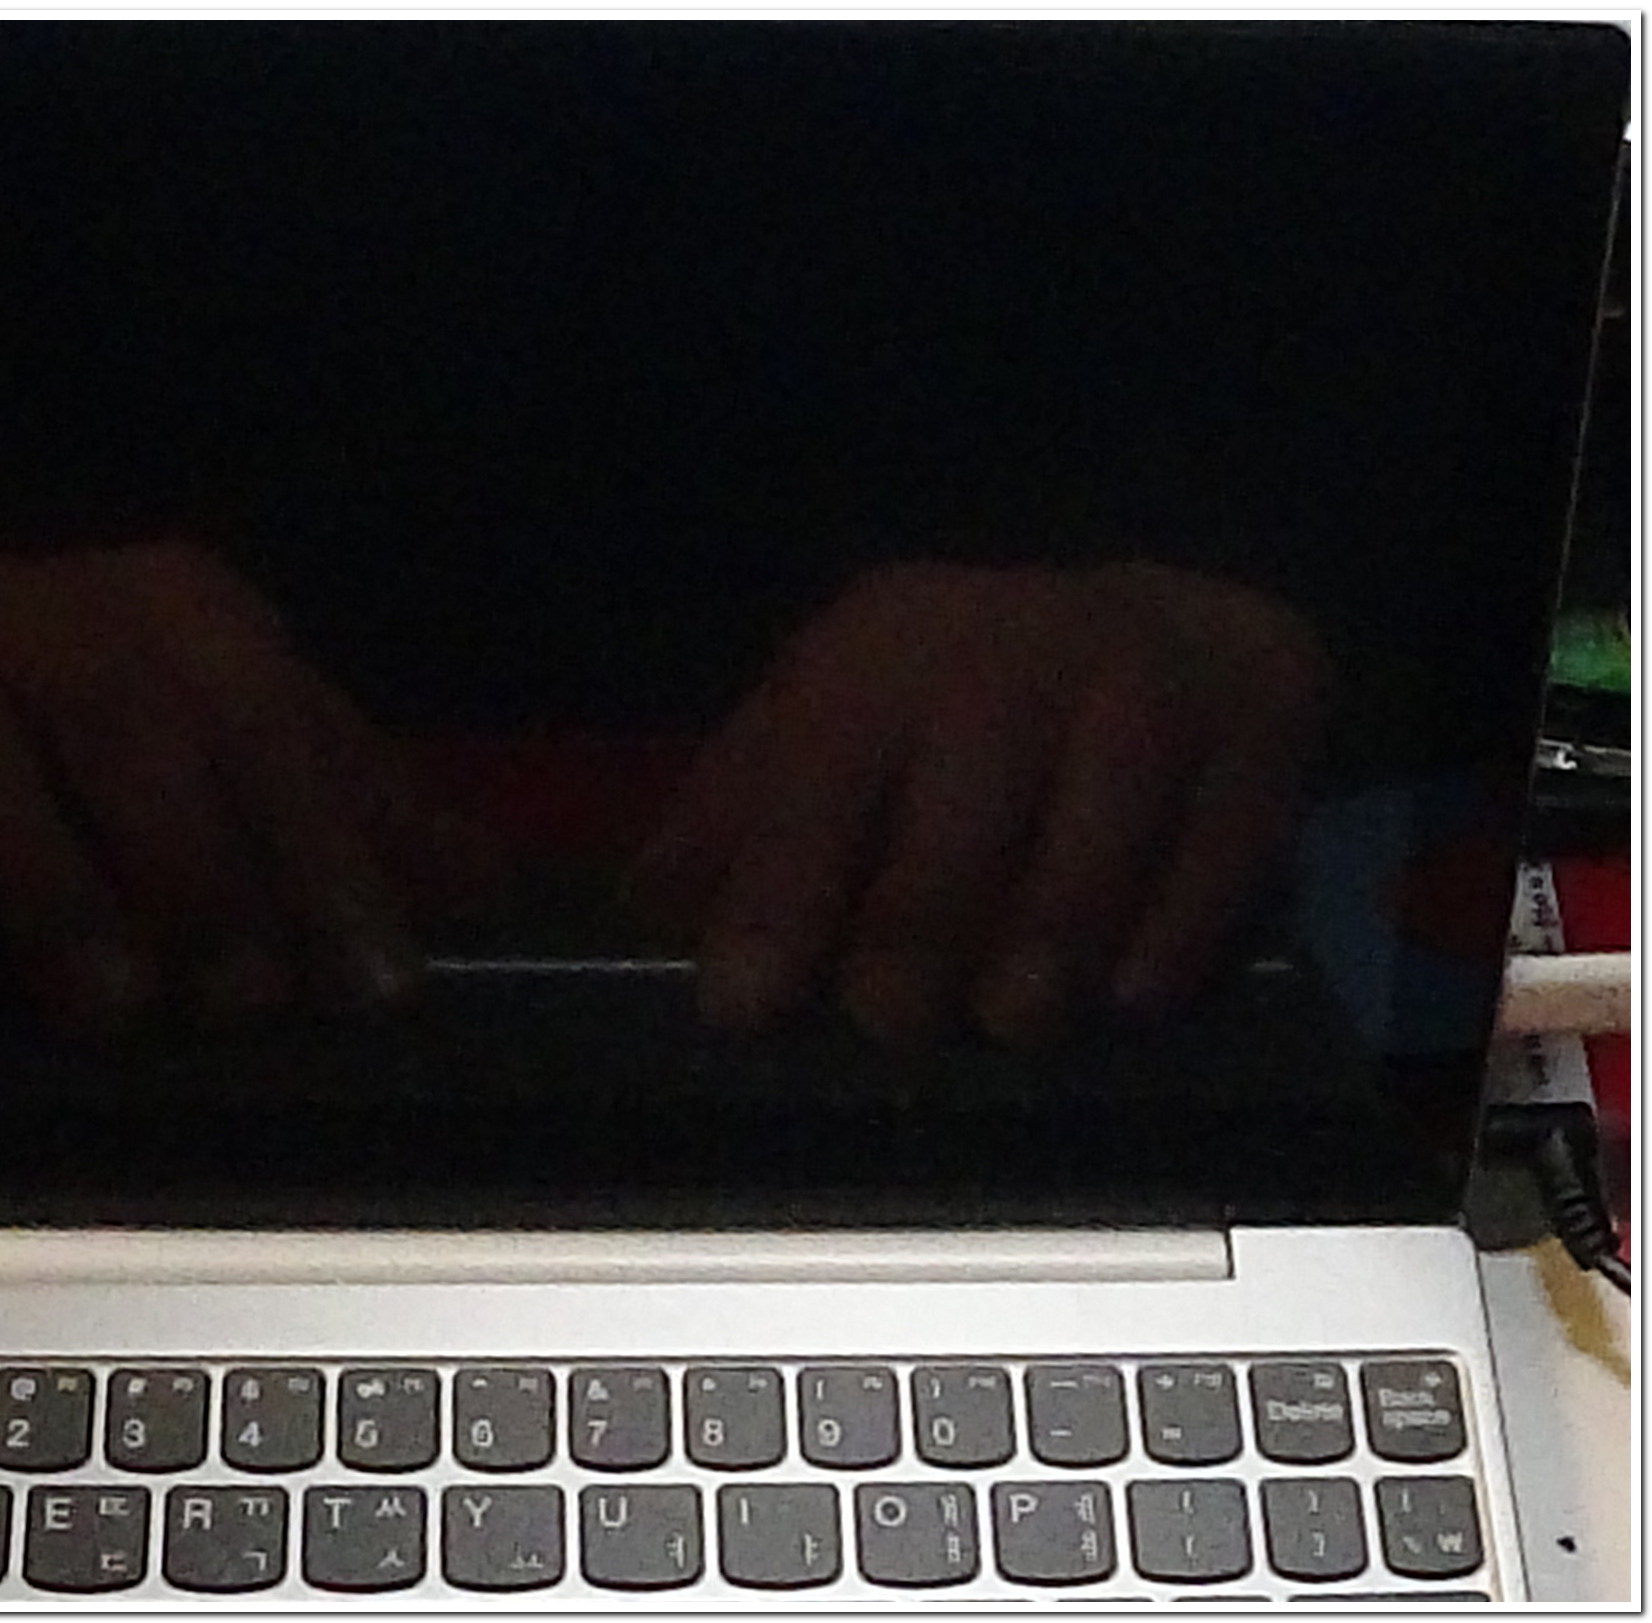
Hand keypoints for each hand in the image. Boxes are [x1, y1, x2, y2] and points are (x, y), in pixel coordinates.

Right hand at [0, 539, 485, 1029]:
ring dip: (52, 891)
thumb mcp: (254, 738)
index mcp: (183, 610)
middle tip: (248, 1005)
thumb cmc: (123, 710)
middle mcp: (47, 615)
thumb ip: (356, 806)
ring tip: (116, 1009)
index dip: (325, 857)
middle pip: (129, 736)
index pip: (268, 726)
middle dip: (199, 876)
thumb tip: (483, 887)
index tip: (373, 983)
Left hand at [629, 559, 1329, 1045]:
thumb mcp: (833, 722)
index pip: (820, 770)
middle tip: (891, 1026)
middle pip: (959, 807)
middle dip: (913, 933)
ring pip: (1095, 827)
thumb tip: (646, 915)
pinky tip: (1127, 996)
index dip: (777, 894)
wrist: (1160, 622)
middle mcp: (1016, 643)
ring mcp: (1147, 679)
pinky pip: (1222, 844)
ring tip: (1009, 1025)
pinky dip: (1171, 931)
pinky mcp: (1262, 722)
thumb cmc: (961, 702)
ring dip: (1043, 945)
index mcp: (889, 644)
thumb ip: (740, 814)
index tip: (743, 1005)